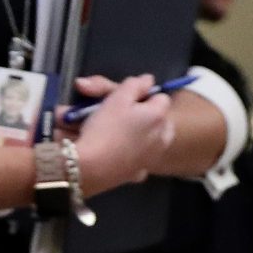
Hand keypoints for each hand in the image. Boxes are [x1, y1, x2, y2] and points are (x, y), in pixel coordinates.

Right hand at [67, 75, 174, 196]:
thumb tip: (148, 79)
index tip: (124, 99)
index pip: (160, 97)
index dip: (142, 96)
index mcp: (159, 116)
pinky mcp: (139, 173)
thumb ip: (134, 85)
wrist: (90, 167)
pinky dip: (131, 156)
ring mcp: (152, 157)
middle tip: (120, 116)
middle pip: (159, 120)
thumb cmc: (104, 128)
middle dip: (144, 116)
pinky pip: (139, 160)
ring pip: (152, 140)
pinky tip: (116, 154)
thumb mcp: (116, 98)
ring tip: (117, 134)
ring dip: (141, 135)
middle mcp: (163, 137)